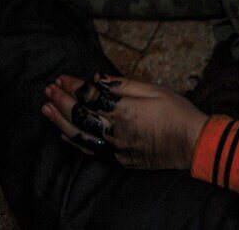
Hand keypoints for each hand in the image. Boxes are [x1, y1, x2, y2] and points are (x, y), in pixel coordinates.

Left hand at [42, 73, 208, 169]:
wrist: (192, 143)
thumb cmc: (178, 112)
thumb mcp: (156, 90)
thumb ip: (125, 85)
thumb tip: (99, 78)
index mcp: (125, 110)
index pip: (90, 96)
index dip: (74, 86)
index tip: (62, 78)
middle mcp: (115, 130)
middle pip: (80, 115)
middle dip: (61, 100)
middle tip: (48, 89)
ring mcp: (115, 147)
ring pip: (79, 134)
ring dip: (60, 120)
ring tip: (46, 108)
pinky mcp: (119, 159)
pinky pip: (90, 150)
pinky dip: (74, 141)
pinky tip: (63, 133)